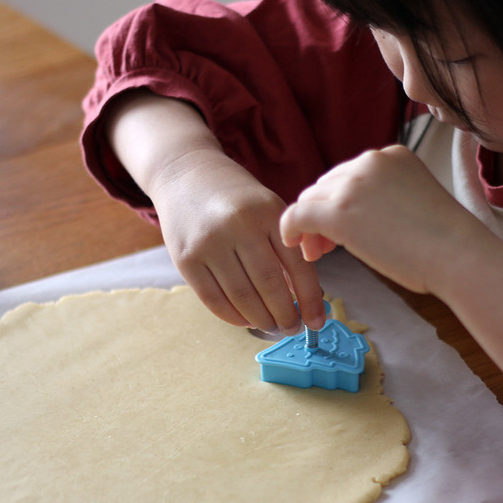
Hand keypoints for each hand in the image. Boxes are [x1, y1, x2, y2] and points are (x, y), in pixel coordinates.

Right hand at [151, 149, 325, 334]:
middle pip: (270, 285)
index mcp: (267, 213)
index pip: (297, 265)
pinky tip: (245, 320)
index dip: (310, 299)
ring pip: (242, 297)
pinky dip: (233, 316)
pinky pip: (213, 299)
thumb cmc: (235, 197)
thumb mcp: (267, 206)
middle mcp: (238, 226)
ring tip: (272, 327)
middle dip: (286, 315)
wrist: (185, 174)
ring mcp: (209, 243)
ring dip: (261, 320)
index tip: (317, 321)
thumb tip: (303, 296)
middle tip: (293, 328)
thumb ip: (286, 243)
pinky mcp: (186, 258)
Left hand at [280, 145, 482, 294]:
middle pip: (326, 185)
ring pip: (310, 200)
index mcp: (392, 155)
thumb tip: (355, 218)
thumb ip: (385, 198)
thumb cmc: (446, 242)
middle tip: (325, 247)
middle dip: (322, 215)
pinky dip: (290, 231)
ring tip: (317, 253)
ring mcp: (352, 184)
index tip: (343, 231)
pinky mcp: (337, 211)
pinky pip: (297, 215)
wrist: (457, 254)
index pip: (349, 175)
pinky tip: (296, 247)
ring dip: (309, 226)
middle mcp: (369, 161)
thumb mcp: (415, 200)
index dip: (340, 203)